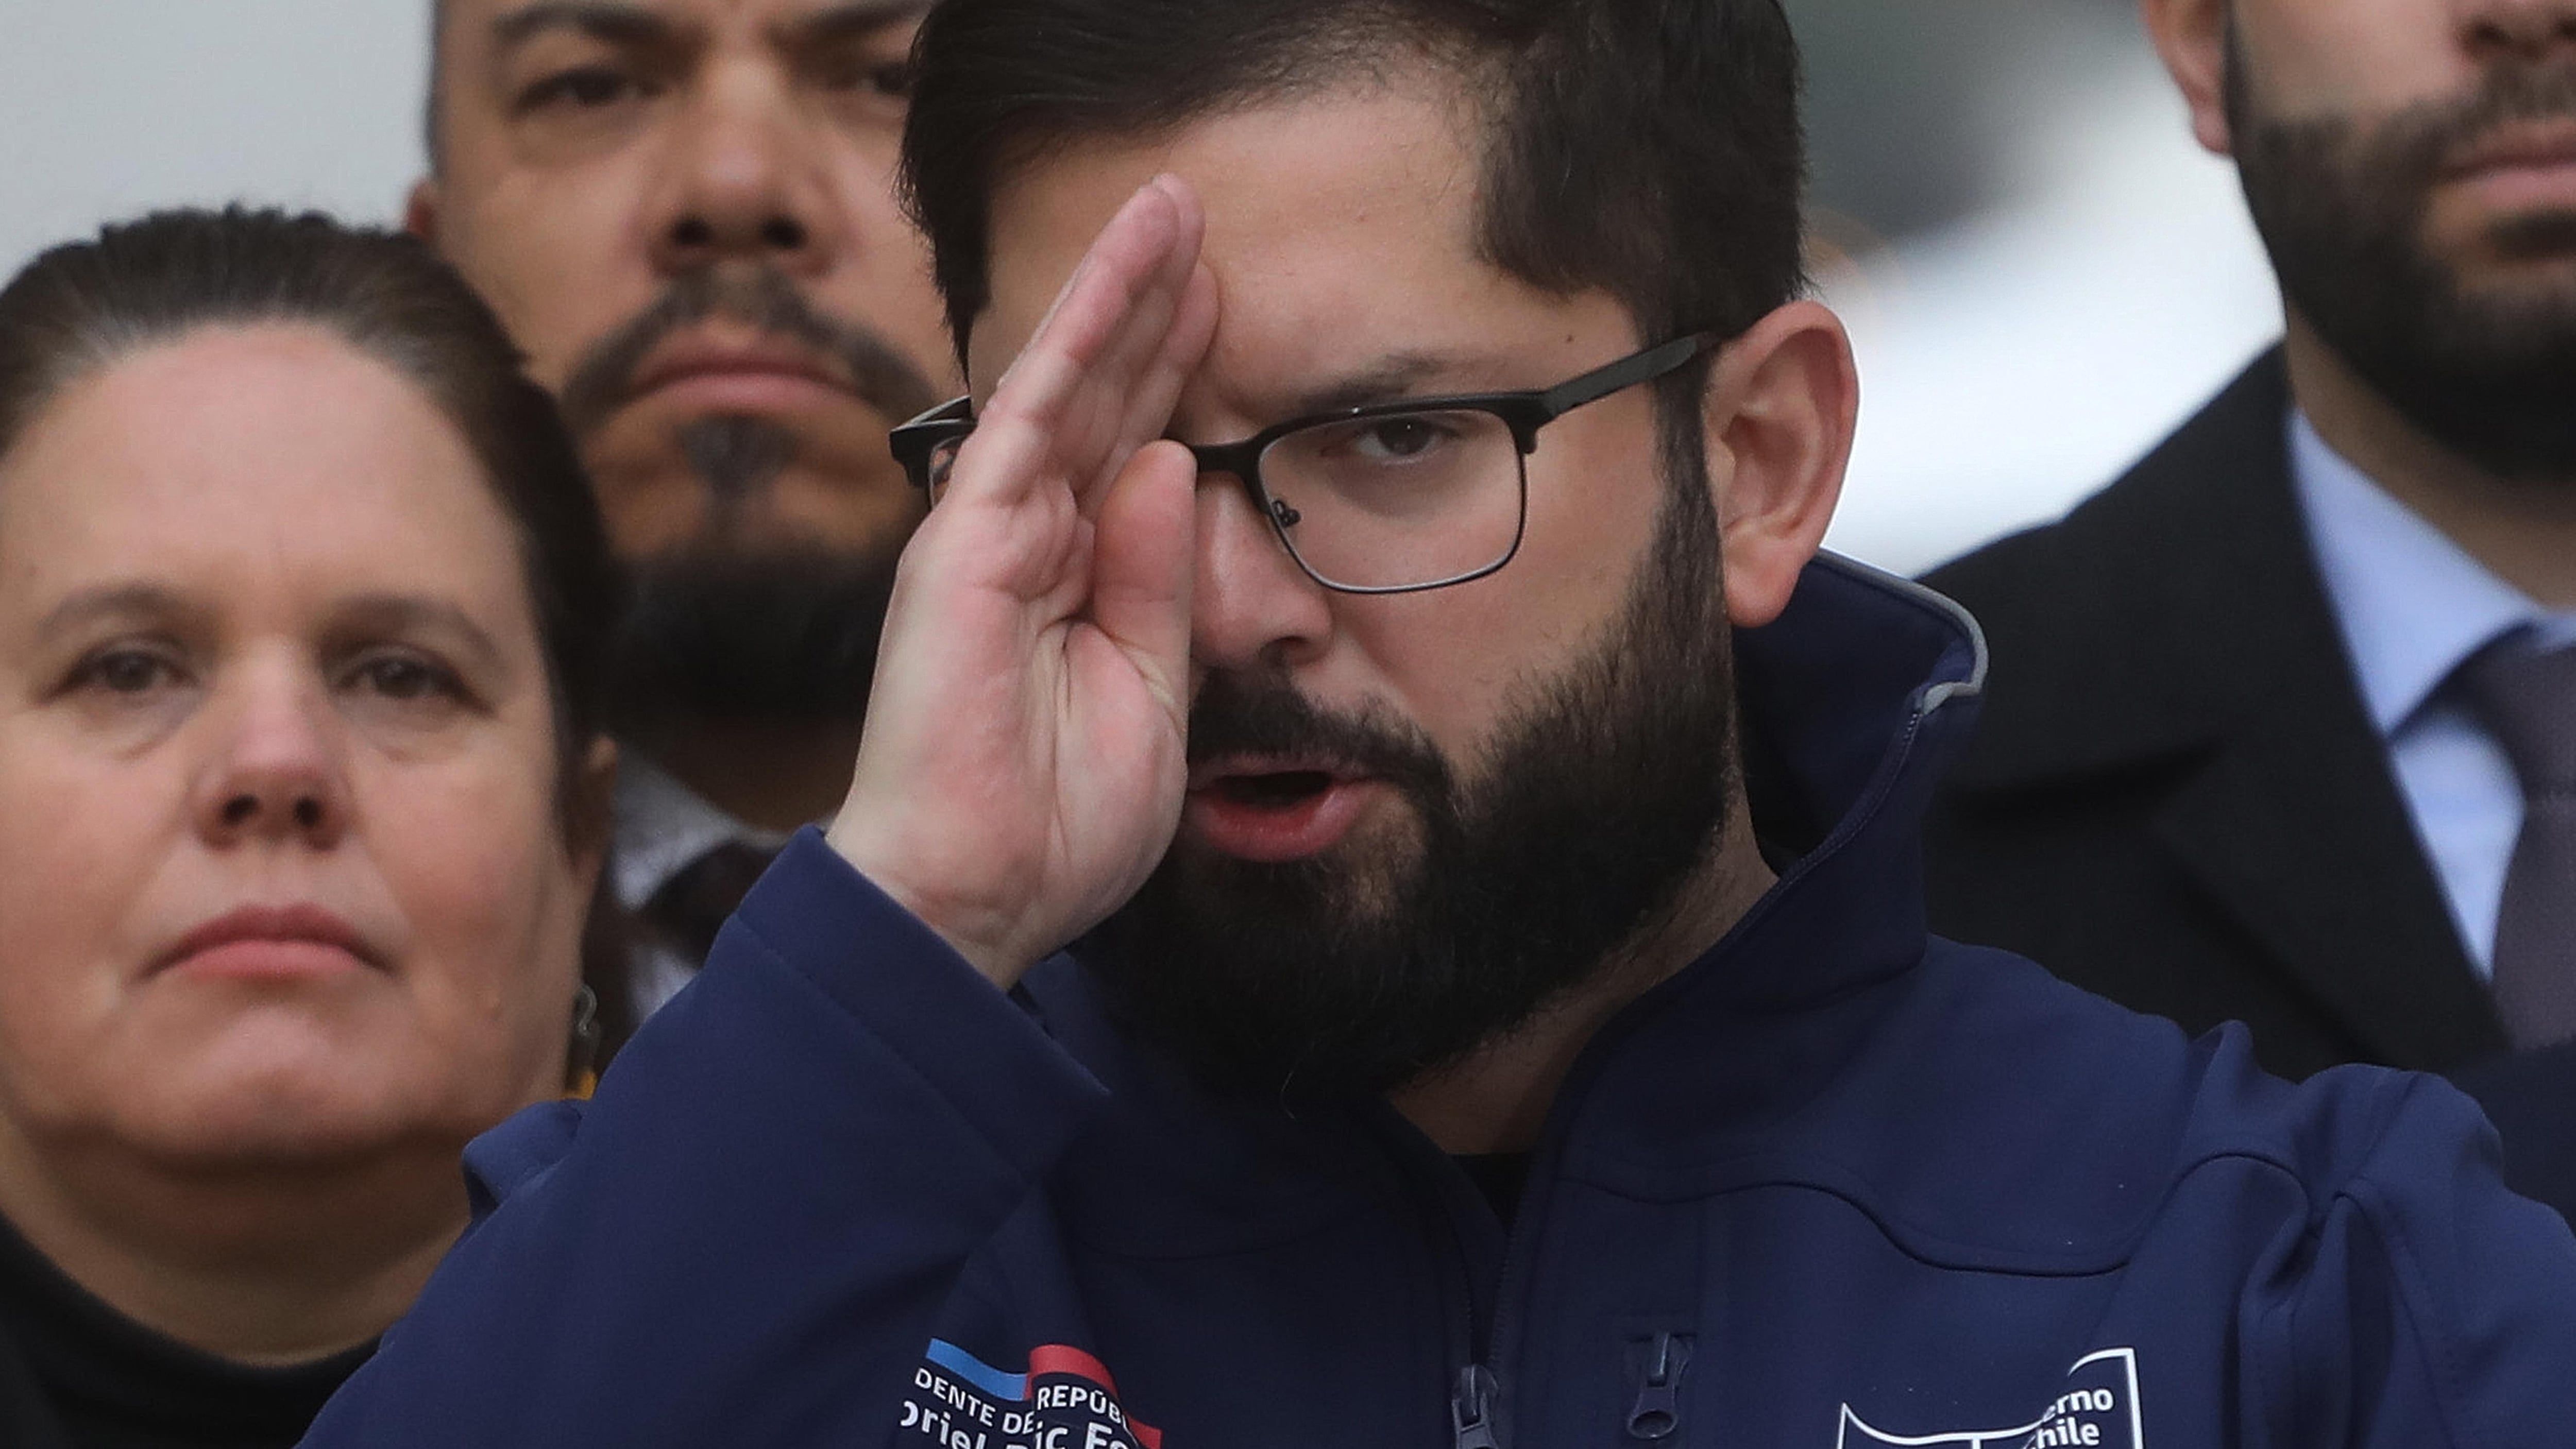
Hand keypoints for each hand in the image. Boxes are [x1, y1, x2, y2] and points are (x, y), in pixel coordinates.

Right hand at [828, 177, 1218, 987]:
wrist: (977, 898)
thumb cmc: (1053, 824)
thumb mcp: (1152, 696)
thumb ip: (1162, 580)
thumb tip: (1174, 462)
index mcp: (1075, 584)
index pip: (1130, 451)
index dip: (1172, 371)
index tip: (1218, 298)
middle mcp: (1031, 543)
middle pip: (1102, 398)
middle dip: (1151, 305)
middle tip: (1195, 212)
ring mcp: (992, 535)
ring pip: (1068, 384)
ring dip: (1119, 290)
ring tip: (1169, 204)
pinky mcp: (966, 542)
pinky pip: (1032, 418)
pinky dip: (1078, 339)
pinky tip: (1121, 273)